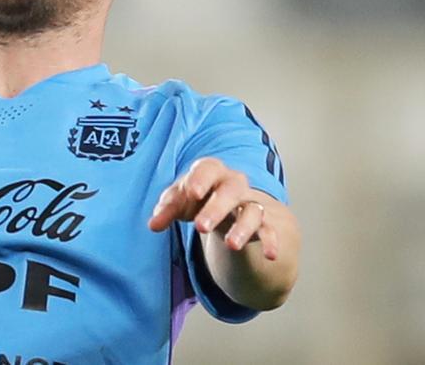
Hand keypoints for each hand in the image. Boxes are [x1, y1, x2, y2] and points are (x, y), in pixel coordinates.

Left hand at [147, 158, 278, 260]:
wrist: (232, 206)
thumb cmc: (199, 199)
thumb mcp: (180, 202)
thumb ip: (166, 211)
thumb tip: (153, 226)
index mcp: (211, 173)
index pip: (208, 169)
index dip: (201, 179)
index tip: (192, 192)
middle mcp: (234, 185)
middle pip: (230, 190)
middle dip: (216, 208)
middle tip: (200, 227)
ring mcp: (250, 204)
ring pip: (251, 211)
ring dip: (242, 228)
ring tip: (231, 245)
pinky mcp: (262, 224)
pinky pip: (269, 230)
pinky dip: (271, 242)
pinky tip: (270, 255)